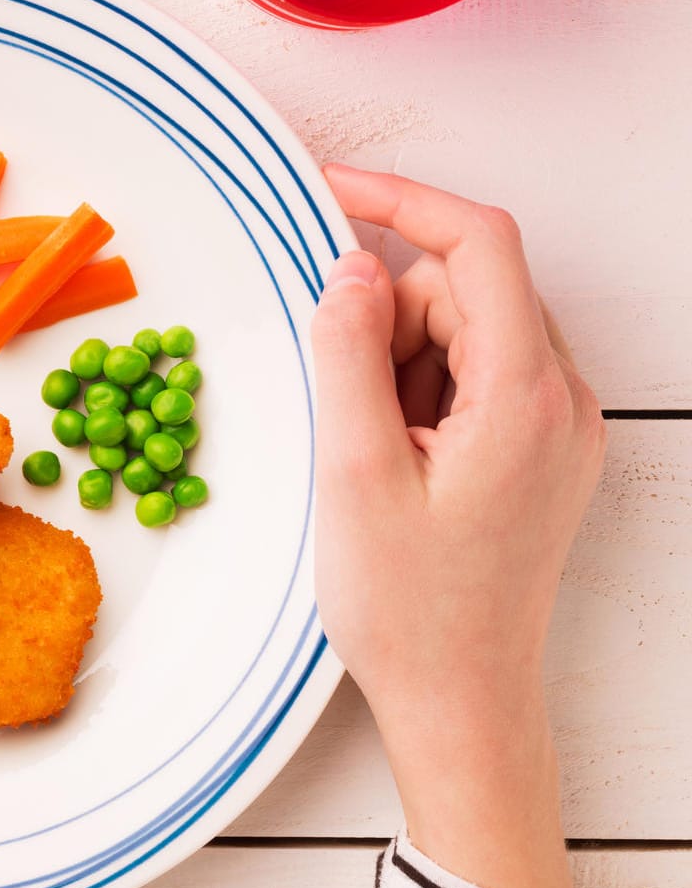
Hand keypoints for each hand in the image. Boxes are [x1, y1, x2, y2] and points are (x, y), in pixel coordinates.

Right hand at [312, 165, 604, 887]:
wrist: (462, 701)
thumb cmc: (409, 607)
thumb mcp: (354, 473)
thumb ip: (348, 354)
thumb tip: (348, 268)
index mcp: (525, 394)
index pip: (477, 244)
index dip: (400, 199)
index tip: (327, 187)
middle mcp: (561, 398)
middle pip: (465, 288)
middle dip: (387, 317)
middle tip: (343, 406)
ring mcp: (556, 425)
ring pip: (465, 329)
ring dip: (399, 361)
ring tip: (369, 451)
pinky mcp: (539, 450)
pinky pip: (474, 375)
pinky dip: (419, 391)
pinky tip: (393, 457)